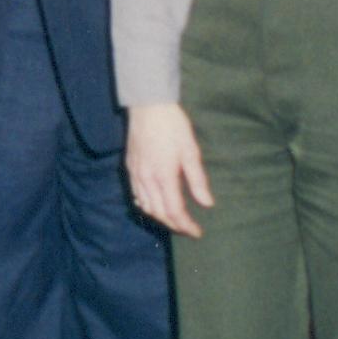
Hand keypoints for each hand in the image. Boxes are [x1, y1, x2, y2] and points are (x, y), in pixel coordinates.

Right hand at [125, 103, 211, 238]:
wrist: (148, 106)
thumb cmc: (173, 126)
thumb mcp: (191, 151)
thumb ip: (198, 180)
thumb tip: (207, 203)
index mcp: (164, 176)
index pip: (175, 211)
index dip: (186, 226)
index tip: (197, 233)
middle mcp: (147, 179)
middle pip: (159, 213)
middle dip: (174, 225)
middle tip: (188, 229)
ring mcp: (136, 174)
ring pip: (146, 207)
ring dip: (160, 218)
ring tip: (174, 220)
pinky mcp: (130, 168)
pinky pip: (136, 195)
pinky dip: (146, 206)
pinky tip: (155, 206)